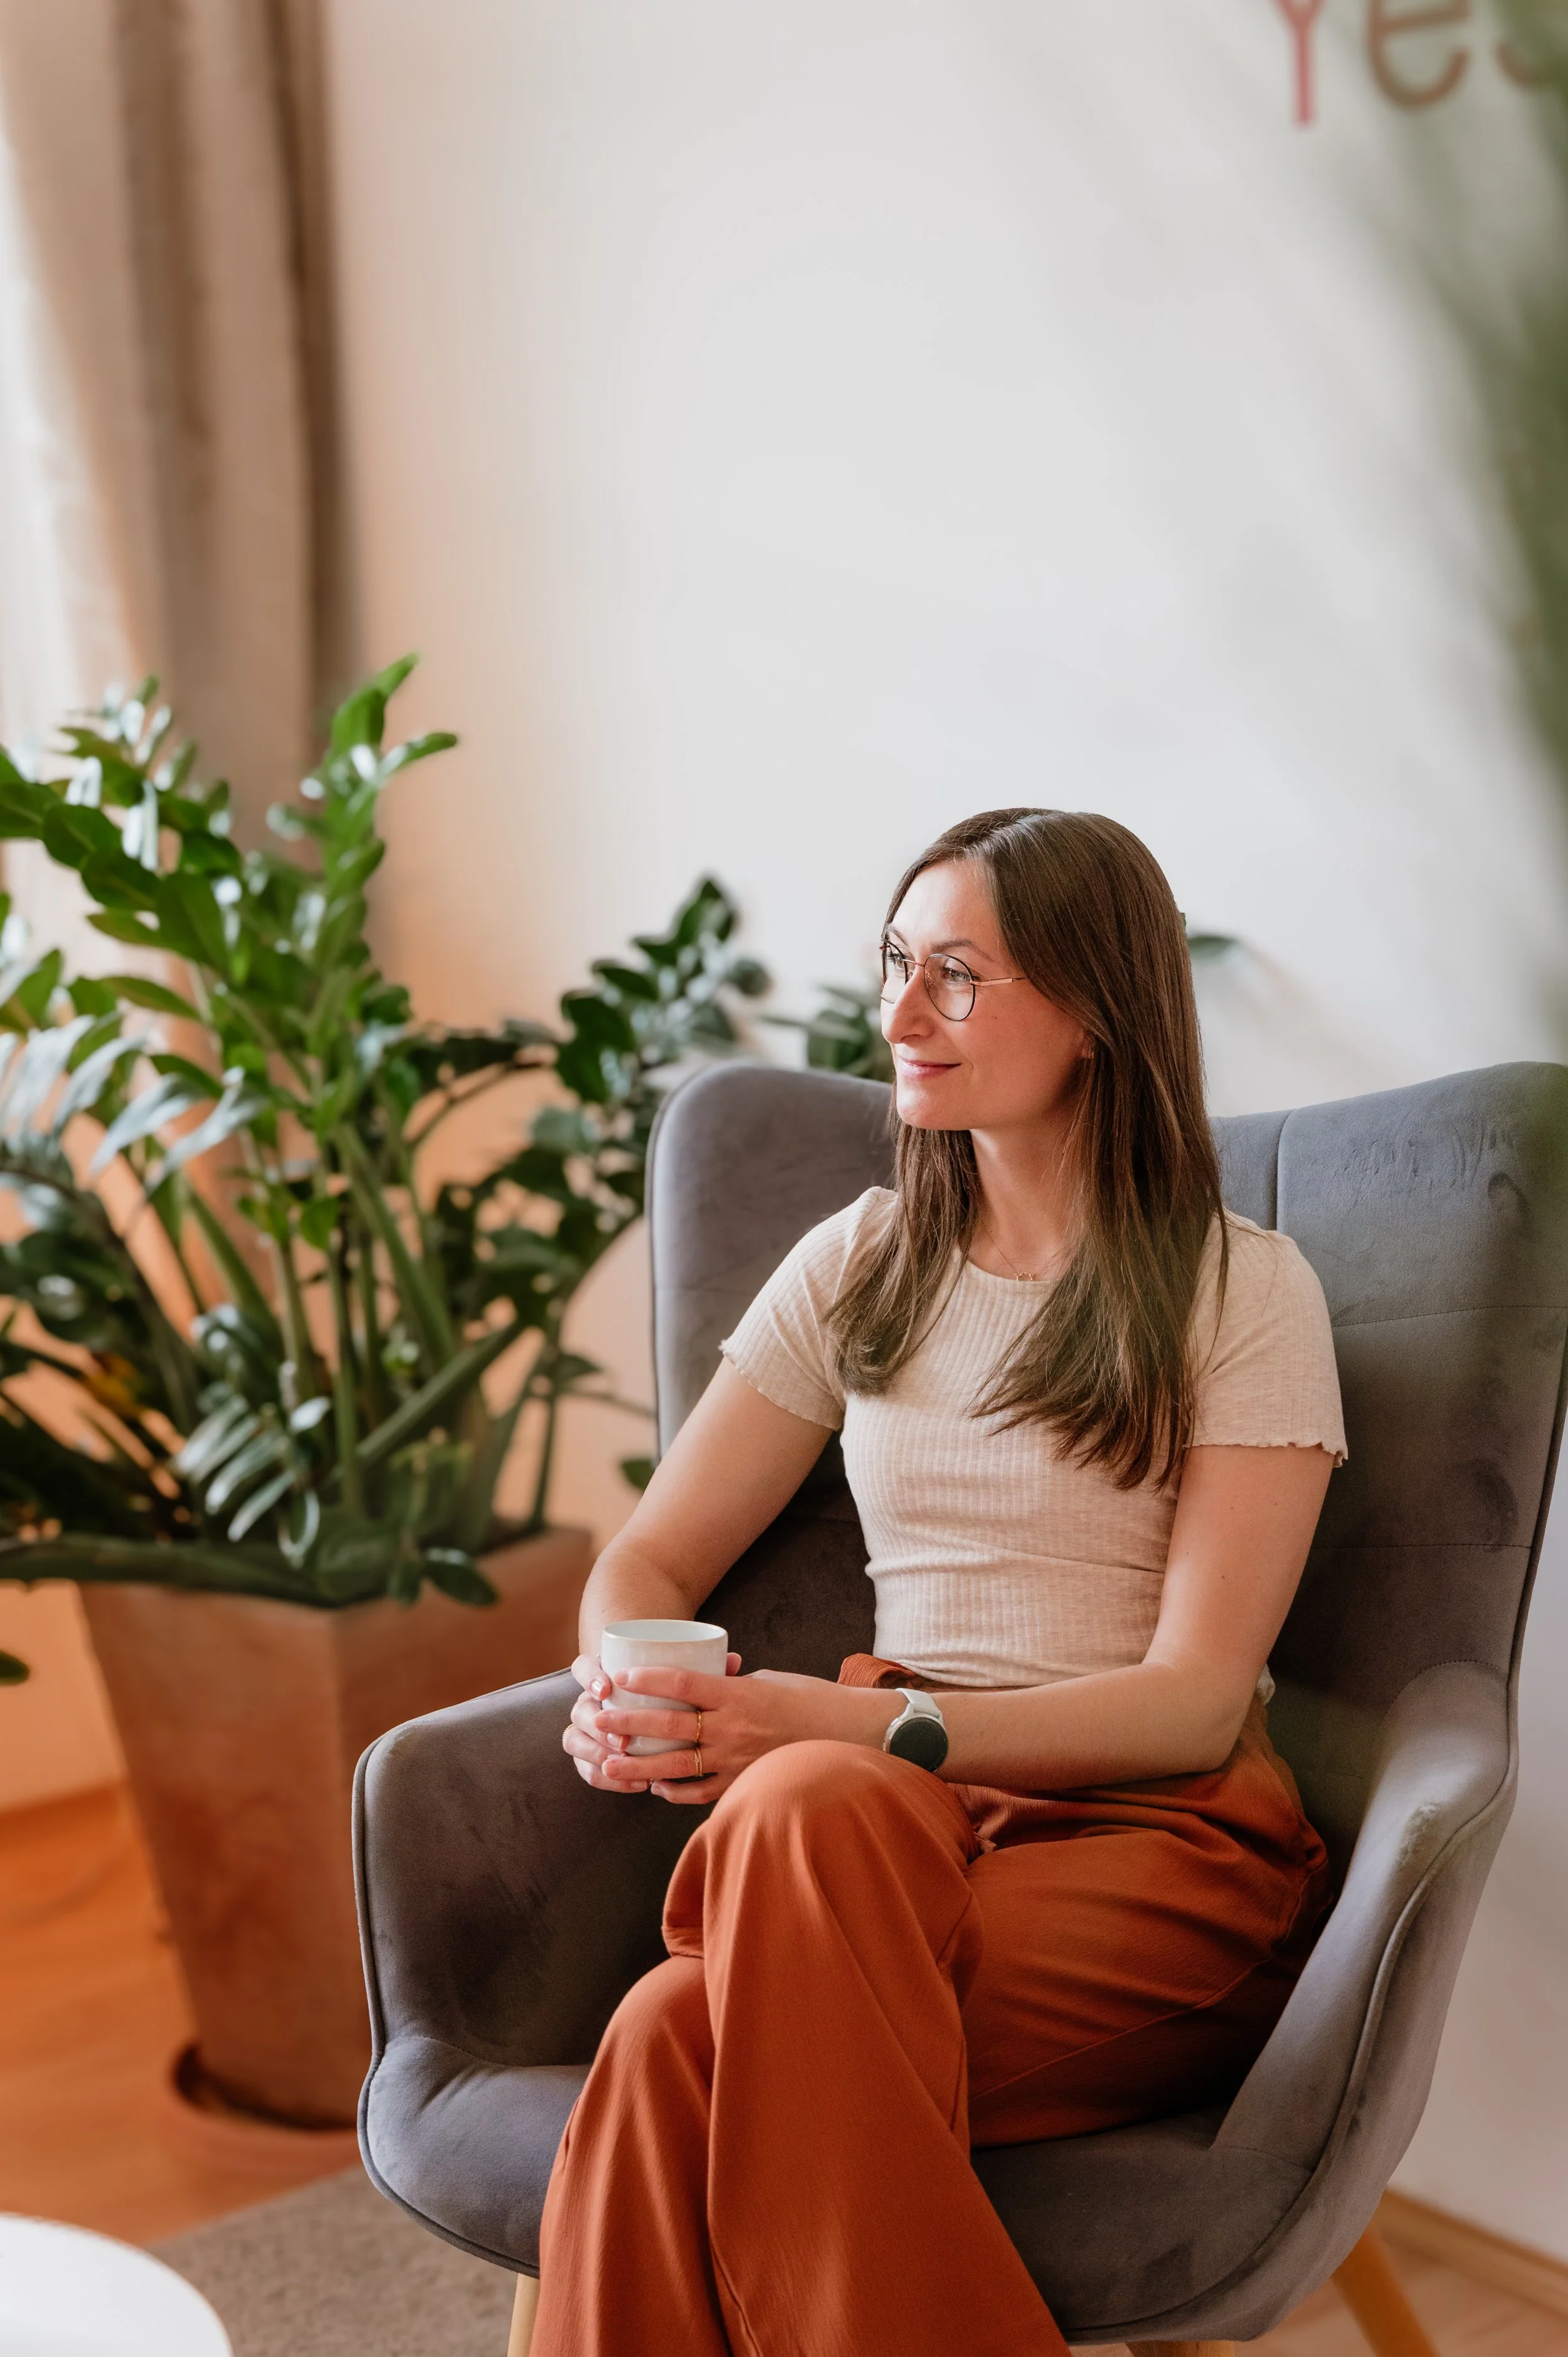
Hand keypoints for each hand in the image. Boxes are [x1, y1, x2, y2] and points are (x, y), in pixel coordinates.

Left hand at [563, 1655, 861, 1803]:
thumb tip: (702, 1683)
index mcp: (738, 1695)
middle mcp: (733, 1729)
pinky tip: (656, 1788)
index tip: (620, 1677)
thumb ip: (732, 1685)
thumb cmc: (811, 1699)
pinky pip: (700, 1793)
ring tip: (609, 1765)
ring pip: (676, 1767)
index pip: (682, 1682)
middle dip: (629, 1723)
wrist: (852, 1734)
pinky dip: (675, 1792)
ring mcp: (737, 1761)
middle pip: (669, 1726)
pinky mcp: (744, 1785)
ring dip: (638, 1766)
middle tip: (597, 1719)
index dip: (647, 1679)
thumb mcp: (768, 1680)